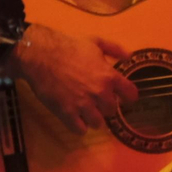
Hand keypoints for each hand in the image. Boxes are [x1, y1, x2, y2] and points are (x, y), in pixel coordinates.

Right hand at [10, 24, 138, 133]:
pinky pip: (80, 130)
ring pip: (98, 123)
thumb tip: (129, 56)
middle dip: (106, 107)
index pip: (130, 94)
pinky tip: (76, 119)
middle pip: (112, 111)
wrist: (41, 55)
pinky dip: (79, 126)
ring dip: (94, 119)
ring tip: (87, 112)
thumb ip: (114, 49)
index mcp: (109, 76)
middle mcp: (100, 93)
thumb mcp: (95, 42)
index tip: (124, 98)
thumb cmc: (69, 47)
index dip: (128, 97)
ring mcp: (83, 105)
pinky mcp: (67, 113)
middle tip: (97, 102)